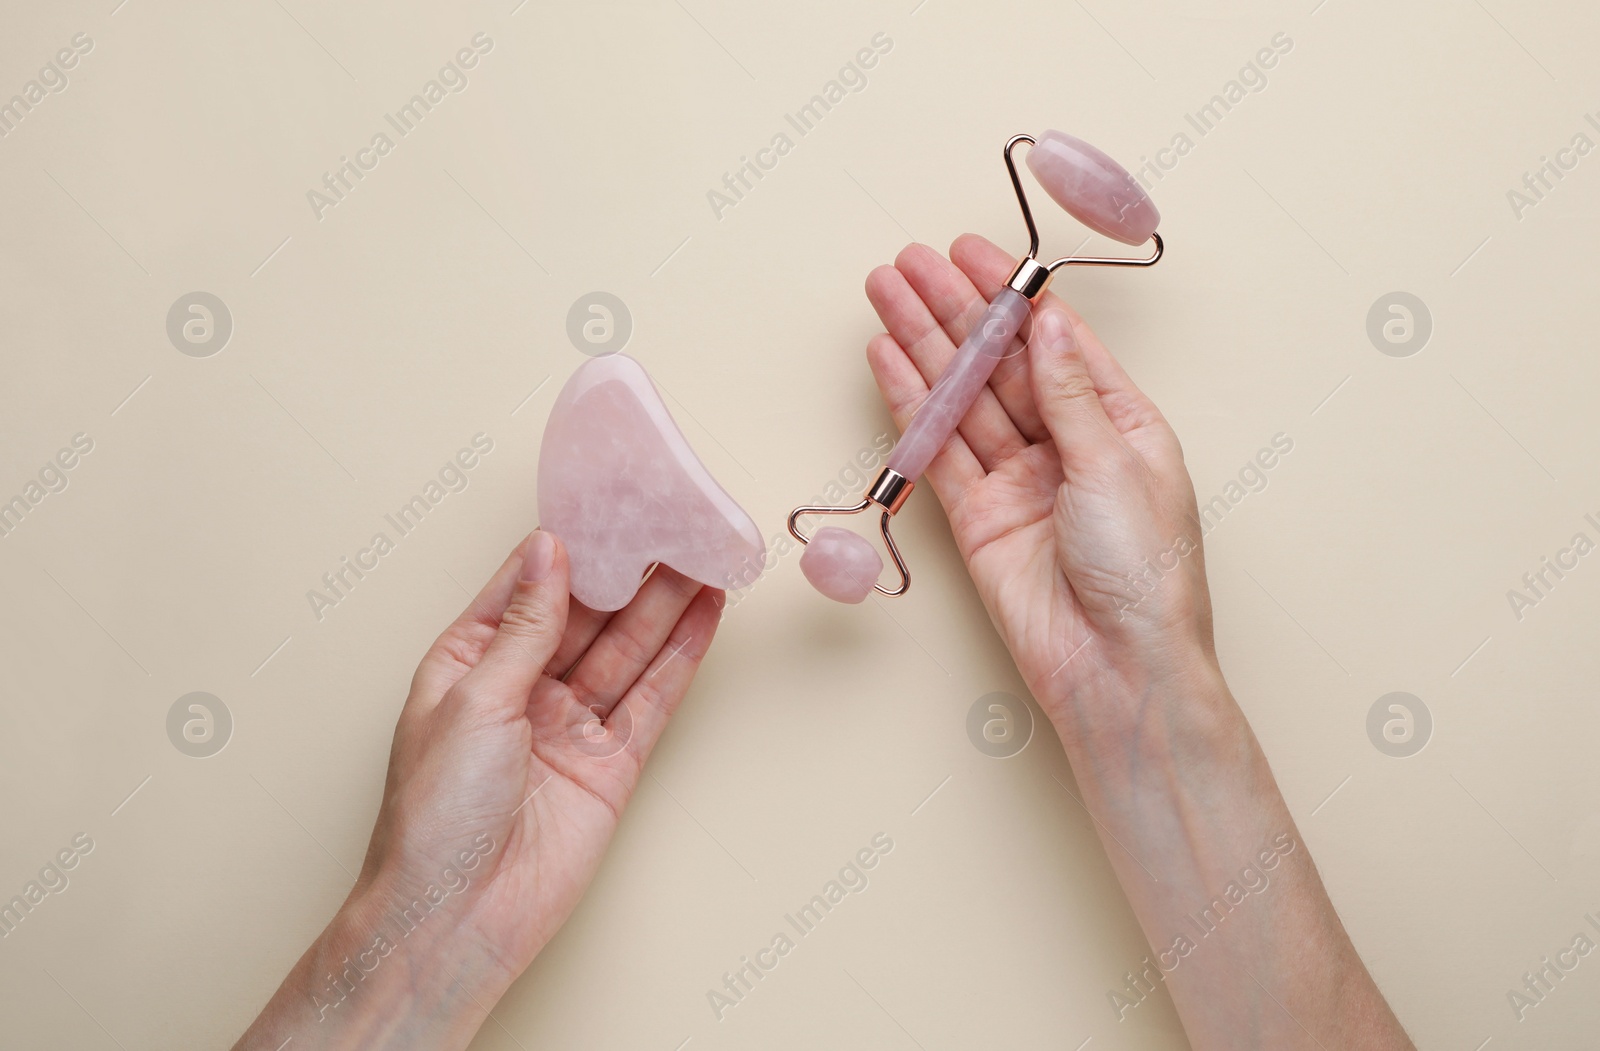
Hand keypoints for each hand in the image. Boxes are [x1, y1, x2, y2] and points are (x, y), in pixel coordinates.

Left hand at [235, 531, 723, 1049]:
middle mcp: (521, 689)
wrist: (457, 919)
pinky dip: (680, 658)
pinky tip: (704, 618)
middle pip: (586, 615)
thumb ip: (525, 626)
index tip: (607, 503)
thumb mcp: (473, 699)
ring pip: (626, 650)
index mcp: (467, 663)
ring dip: (665, 605)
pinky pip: (651, 699)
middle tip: (672, 523)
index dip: (568, 547)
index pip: (527, 588)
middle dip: (628, 570)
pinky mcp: (610, 764)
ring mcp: (569, 726)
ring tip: (704, 556)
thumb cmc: (434, 817)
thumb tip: (551, 554)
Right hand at [865, 234, 1218, 727]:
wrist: (1116, 671)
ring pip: (963, 398)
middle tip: (908, 264)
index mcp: (1120, 423)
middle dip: (954, 310)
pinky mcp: (977, 518)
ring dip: (923, 345)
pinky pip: (939, 451)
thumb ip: (1070, 392)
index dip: (1011, 294)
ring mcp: (1019, 480)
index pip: (1055, 341)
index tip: (971, 253)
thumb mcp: (1115, 465)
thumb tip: (1046, 323)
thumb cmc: (1145, 575)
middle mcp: (1067, 445)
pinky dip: (912, 406)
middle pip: (1000, 363)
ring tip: (886, 294)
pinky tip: (888, 360)